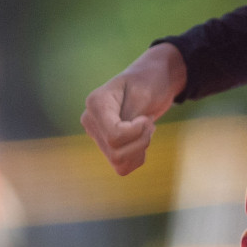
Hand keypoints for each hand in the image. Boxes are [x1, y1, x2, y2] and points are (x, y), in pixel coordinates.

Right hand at [81, 43, 187, 175]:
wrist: (155, 79)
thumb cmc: (149, 81)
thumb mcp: (143, 94)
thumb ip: (129, 116)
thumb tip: (116, 141)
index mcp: (95, 103)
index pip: (114, 136)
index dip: (136, 133)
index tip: (146, 118)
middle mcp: (91, 120)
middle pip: (116, 152)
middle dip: (141, 141)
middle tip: (149, 122)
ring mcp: (98, 135)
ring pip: (118, 163)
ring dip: (140, 149)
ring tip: (147, 130)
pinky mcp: (107, 146)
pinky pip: (122, 167)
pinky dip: (137, 157)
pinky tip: (141, 140)